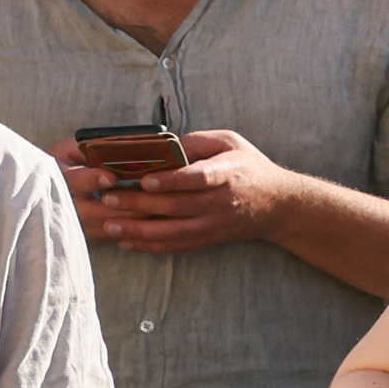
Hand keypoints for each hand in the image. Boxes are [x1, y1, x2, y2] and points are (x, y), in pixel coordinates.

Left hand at [74, 129, 287, 253]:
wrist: (280, 206)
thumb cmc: (251, 168)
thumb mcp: (231, 142)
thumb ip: (198, 141)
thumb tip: (163, 146)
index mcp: (227, 173)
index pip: (198, 179)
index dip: (171, 181)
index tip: (145, 181)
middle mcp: (221, 202)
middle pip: (177, 206)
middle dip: (139, 204)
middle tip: (108, 199)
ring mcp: (215, 224)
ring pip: (173, 231)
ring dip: (139, 231)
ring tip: (110, 226)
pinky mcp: (210, 239)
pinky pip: (177, 246)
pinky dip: (151, 246)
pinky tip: (127, 242)